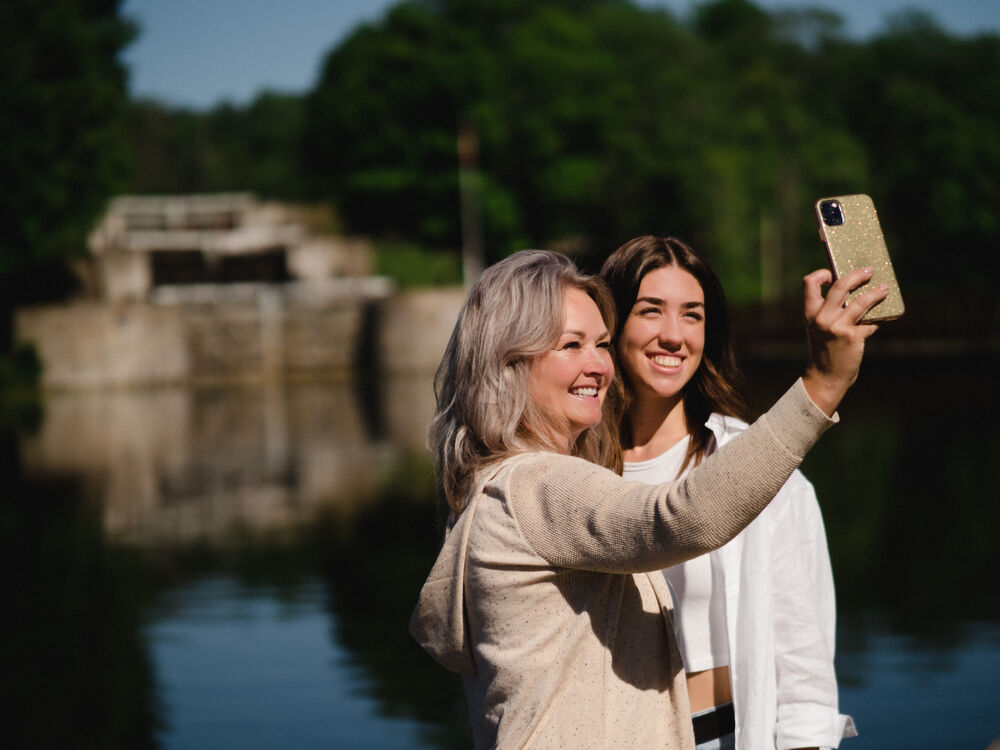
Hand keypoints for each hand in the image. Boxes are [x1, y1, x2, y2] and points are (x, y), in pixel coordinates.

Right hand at [801, 267, 886, 414]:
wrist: (826, 376)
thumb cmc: (826, 349)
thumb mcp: (819, 328)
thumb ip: (829, 311)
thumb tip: (856, 290)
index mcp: (809, 313)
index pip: (809, 283)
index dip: (822, 274)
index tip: (834, 274)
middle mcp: (821, 318)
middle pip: (840, 285)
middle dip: (857, 275)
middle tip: (869, 271)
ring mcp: (836, 327)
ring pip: (861, 301)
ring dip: (876, 292)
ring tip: (884, 288)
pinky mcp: (852, 336)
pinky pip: (870, 321)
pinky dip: (878, 318)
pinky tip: (884, 317)